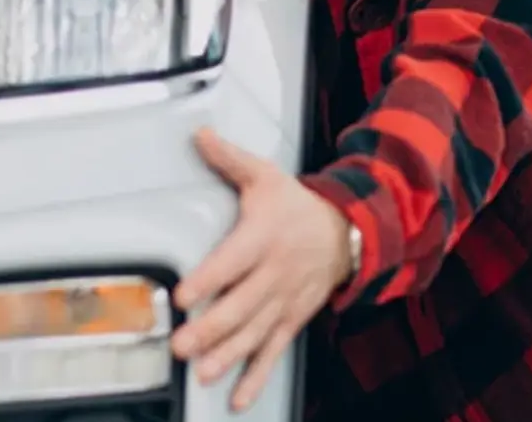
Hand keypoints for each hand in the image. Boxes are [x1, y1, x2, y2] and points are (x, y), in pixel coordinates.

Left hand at [172, 127, 352, 411]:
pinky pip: (274, 351)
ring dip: (228, 356)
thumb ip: (229, 159)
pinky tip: (238, 396)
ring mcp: (284, 301)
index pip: (232, 261)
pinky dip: (257, 376)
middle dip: (210, 329)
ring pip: (254, 333)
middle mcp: (274, 274)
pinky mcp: (292, 319)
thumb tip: (200, 135)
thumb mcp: (265, 176)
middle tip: (182, 345)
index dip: (208, 279)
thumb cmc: (298, 206)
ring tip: (203, 372)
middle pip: (240, 306)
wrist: (349, 231)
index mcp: (262, 238)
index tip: (183, 294)